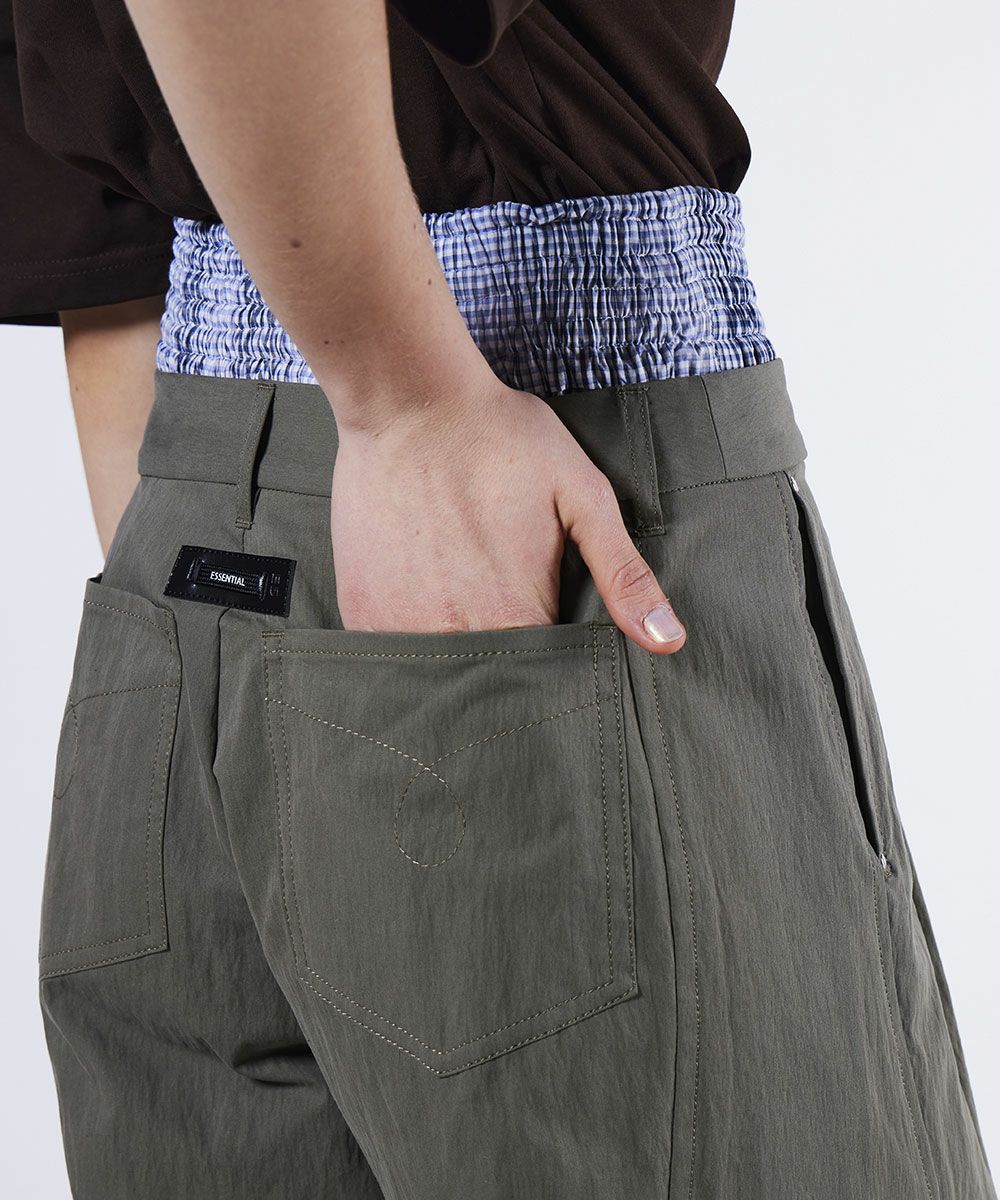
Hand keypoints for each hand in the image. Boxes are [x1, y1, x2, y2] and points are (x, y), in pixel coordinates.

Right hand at [329, 376, 685, 652]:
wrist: (410, 401)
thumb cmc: (503, 442)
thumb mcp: (583, 497)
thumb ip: (623, 575)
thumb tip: (668, 640)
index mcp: (515, 616)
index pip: (545, 679)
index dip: (555, 662)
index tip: (552, 625)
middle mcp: (454, 634)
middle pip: (490, 681)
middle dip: (507, 662)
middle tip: (503, 597)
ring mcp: (398, 626)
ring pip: (439, 674)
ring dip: (457, 649)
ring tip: (464, 595)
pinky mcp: (360, 611)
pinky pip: (390, 651)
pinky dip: (412, 636)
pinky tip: (424, 591)